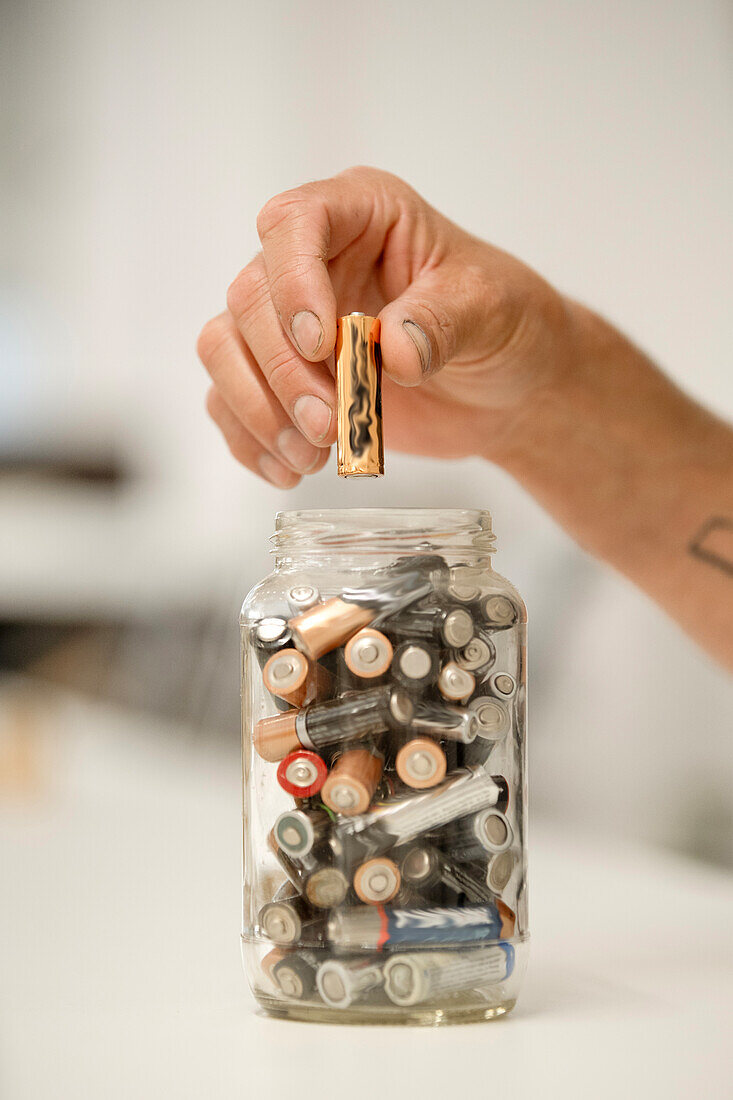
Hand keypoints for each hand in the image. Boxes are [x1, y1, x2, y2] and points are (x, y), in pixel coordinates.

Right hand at [197, 166, 574, 485]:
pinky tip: (290, 470)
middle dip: (283, 370)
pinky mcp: (284, 377)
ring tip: (311, 457)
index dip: (292, 281)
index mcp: (362, 215)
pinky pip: (232, 401)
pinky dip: (252, 440)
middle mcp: (314, 260)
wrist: (509, 389)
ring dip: (257, 409)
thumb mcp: (492, 309)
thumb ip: (441, 321)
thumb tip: (393, 350)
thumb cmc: (505, 325)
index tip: (320, 343)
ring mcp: (291, 320)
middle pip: (250, 298)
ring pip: (224, 348)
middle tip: (326, 424)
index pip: (293, 223)